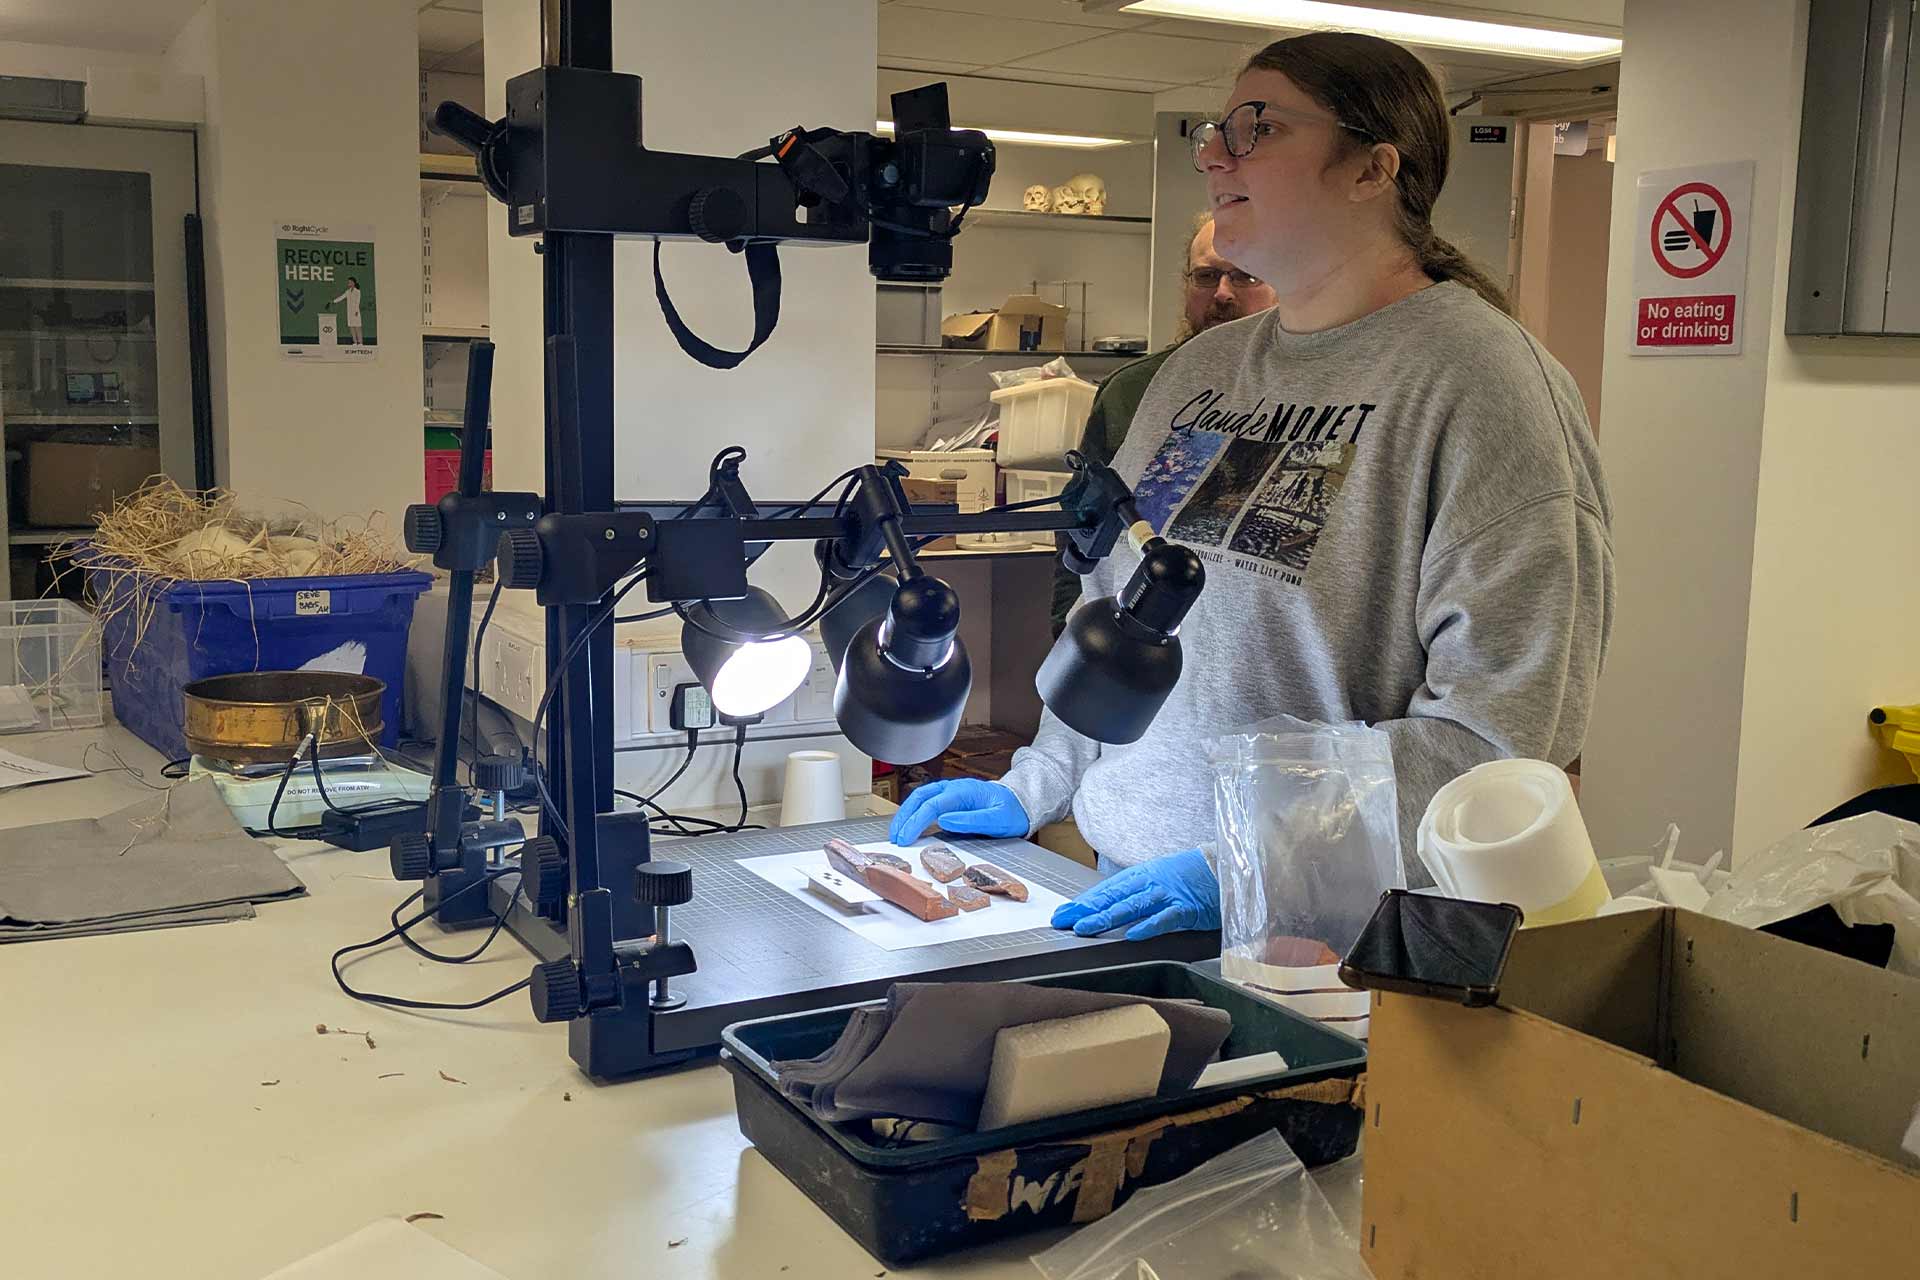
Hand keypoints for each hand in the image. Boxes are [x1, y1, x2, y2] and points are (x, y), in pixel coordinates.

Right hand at [889, 779, 1030, 843]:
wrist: (1021, 804)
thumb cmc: (1011, 812)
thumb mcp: (997, 820)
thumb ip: (972, 820)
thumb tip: (945, 820)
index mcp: (964, 791)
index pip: (932, 805)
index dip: (915, 822)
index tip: (905, 838)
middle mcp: (954, 788)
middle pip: (920, 797)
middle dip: (904, 817)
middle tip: (895, 837)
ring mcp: (951, 792)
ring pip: (920, 798)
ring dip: (906, 814)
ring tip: (897, 832)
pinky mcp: (950, 799)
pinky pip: (926, 802)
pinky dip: (914, 813)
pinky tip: (909, 825)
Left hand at [1051, 849, 1219, 940]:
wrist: (1226, 865)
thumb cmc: (1191, 874)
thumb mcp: (1158, 878)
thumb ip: (1136, 891)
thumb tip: (1109, 906)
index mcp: (1142, 875)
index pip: (1107, 889)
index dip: (1083, 901)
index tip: (1063, 913)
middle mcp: (1150, 882)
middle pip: (1113, 897)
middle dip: (1085, 910)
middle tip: (1063, 921)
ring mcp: (1167, 894)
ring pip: (1132, 906)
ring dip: (1106, 918)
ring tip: (1085, 928)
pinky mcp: (1186, 908)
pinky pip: (1165, 918)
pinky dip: (1148, 926)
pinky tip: (1132, 934)